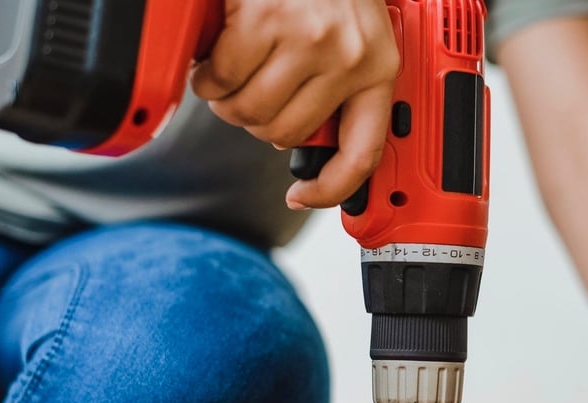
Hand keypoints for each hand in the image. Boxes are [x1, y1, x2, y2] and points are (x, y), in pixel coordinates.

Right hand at [190, 0, 398, 208]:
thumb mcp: (349, 32)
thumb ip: (336, 84)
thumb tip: (301, 141)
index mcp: (378, 66)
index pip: (363, 151)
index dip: (331, 187)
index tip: (305, 197)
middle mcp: (350, 55)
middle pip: (285, 134)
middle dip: (254, 121)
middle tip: (246, 93)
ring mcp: (308, 38)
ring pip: (249, 111)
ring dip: (226, 99)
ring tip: (229, 70)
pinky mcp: (266, 21)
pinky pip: (223, 78)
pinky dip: (208, 73)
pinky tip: (216, 53)